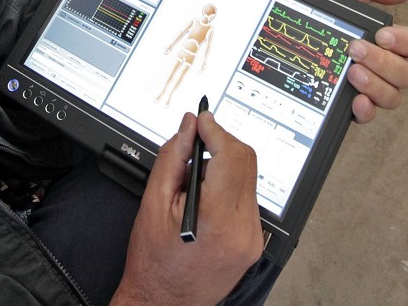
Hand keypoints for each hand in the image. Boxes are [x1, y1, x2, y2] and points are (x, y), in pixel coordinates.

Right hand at [113, 111, 262, 305]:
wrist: (161, 303)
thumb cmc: (153, 263)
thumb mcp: (153, 204)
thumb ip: (172, 159)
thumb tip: (188, 127)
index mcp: (218, 219)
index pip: (232, 156)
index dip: (216, 130)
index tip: (203, 119)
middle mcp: (243, 230)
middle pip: (246, 163)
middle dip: (221, 146)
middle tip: (195, 146)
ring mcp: (253, 238)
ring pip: (249, 179)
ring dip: (224, 168)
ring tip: (194, 184)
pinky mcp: (254, 243)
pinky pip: (248, 199)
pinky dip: (229, 189)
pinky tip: (206, 201)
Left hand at [321, 0, 407, 122]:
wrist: (285, 31)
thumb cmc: (319, 14)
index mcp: (388, 42)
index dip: (407, 42)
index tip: (382, 35)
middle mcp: (385, 67)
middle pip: (407, 74)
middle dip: (383, 61)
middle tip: (355, 49)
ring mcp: (370, 88)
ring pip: (392, 96)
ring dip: (375, 84)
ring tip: (352, 72)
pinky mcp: (352, 106)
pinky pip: (369, 115)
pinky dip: (366, 109)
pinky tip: (355, 100)